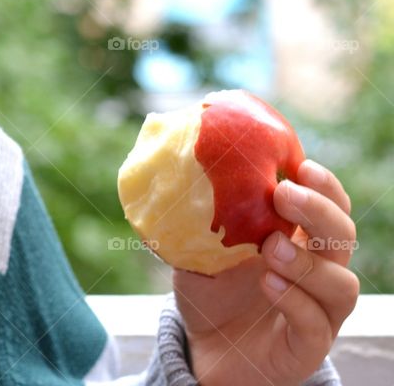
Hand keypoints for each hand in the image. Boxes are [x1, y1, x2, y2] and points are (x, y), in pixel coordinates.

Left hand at [172, 159, 358, 385]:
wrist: (203, 347)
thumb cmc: (209, 290)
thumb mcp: (197, 248)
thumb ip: (196, 218)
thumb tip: (170, 174)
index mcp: (300, 240)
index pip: (331, 206)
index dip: (323, 185)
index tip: (300, 165)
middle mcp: (319, 272)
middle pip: (342, 237)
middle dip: (319, 211)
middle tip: (283, 195)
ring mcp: (319, 311)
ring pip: (341, 284)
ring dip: (306, 262)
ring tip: (270, 247)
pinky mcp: (308, 346)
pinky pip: (317, 323)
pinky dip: (295, 301)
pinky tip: (267, 284)